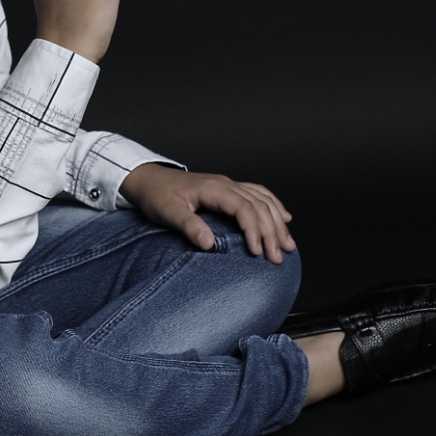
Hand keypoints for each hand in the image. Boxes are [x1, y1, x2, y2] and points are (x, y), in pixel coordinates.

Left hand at [120, 166, 295, 261]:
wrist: (148, 178)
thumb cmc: (156, 194)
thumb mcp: (167, 211)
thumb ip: (188, 225)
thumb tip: (209, 243)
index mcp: (213, 189)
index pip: (244, 208)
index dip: (254, 230)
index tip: (257, 251)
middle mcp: (225, 184)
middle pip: (259, 205)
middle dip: (271, 232)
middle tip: (277, 256)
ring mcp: (228, 185)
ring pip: (263, 200)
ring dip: (277, 222)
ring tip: (288, 244)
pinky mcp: (227, 189)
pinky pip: (258, 194)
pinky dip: (274, 205)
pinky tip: (284, 216)